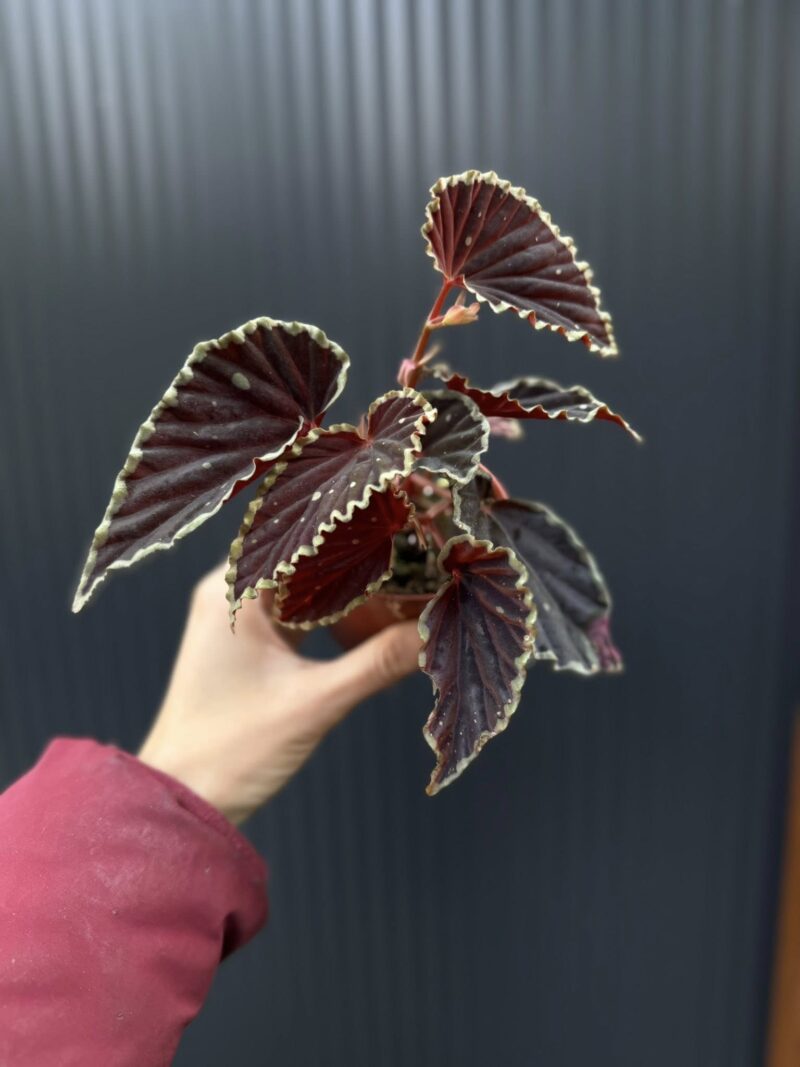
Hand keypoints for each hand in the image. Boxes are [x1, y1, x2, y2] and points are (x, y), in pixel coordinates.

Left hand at [138, 563, 420, 823]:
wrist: (181, 800)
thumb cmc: (231, 749)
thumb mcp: (314, 703)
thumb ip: (378, 663)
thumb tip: (434, 632)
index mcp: (234, 590)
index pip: (302, 538)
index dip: (354, 534)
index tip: (403, 535)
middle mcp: (230, 592)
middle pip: (306, 560)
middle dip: (359, 566)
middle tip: (415, 567)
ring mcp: (237, 619)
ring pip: (304, 589)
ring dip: (348, 595)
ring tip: (401, 595)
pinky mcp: (247, 645)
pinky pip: (297, 616)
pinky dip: (332, 620)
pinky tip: (369, 628)